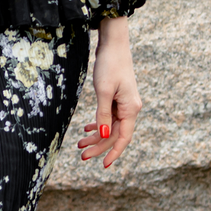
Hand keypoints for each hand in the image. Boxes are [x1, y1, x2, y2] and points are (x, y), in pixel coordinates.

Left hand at [77, 16, 141, 169]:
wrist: (114, 44)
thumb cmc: (109, 65)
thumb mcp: (103, 91)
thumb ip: (103, 115)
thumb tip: (102, 136)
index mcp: (130, 109)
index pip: (123, 138)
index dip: (114, 153)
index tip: (104, 166)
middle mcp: (130, 108)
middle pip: (114, 134)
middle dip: (98, 146)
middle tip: (81, 154)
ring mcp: (124, 103)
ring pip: (110, 126)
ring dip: (96, 136)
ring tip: (80, 144)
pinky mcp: (117, 97)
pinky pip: (109, 117)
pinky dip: (98, 124)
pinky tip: (88, 129)